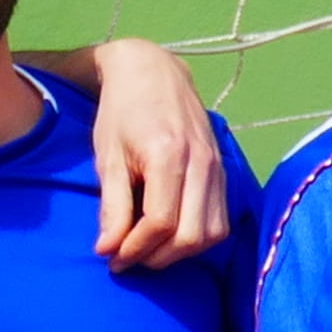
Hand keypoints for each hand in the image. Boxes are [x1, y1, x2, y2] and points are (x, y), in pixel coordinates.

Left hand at [79, 37, 229, 267]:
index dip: (135, 249)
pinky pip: (220, 220)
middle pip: (190, 235)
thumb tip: (108, 249)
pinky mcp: (224, 171)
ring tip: (148, 248)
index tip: (112, 258)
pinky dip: (197, 237)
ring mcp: (218, 167)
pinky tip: (170, 235)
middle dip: (157, 257)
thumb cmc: (122, 112)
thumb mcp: (107, 157)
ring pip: (211, 233)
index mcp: (169, 155)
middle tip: (128, 257)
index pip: (160, 222)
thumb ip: (111, 205)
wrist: (153, 73)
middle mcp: (202, 163)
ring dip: (179, 252)